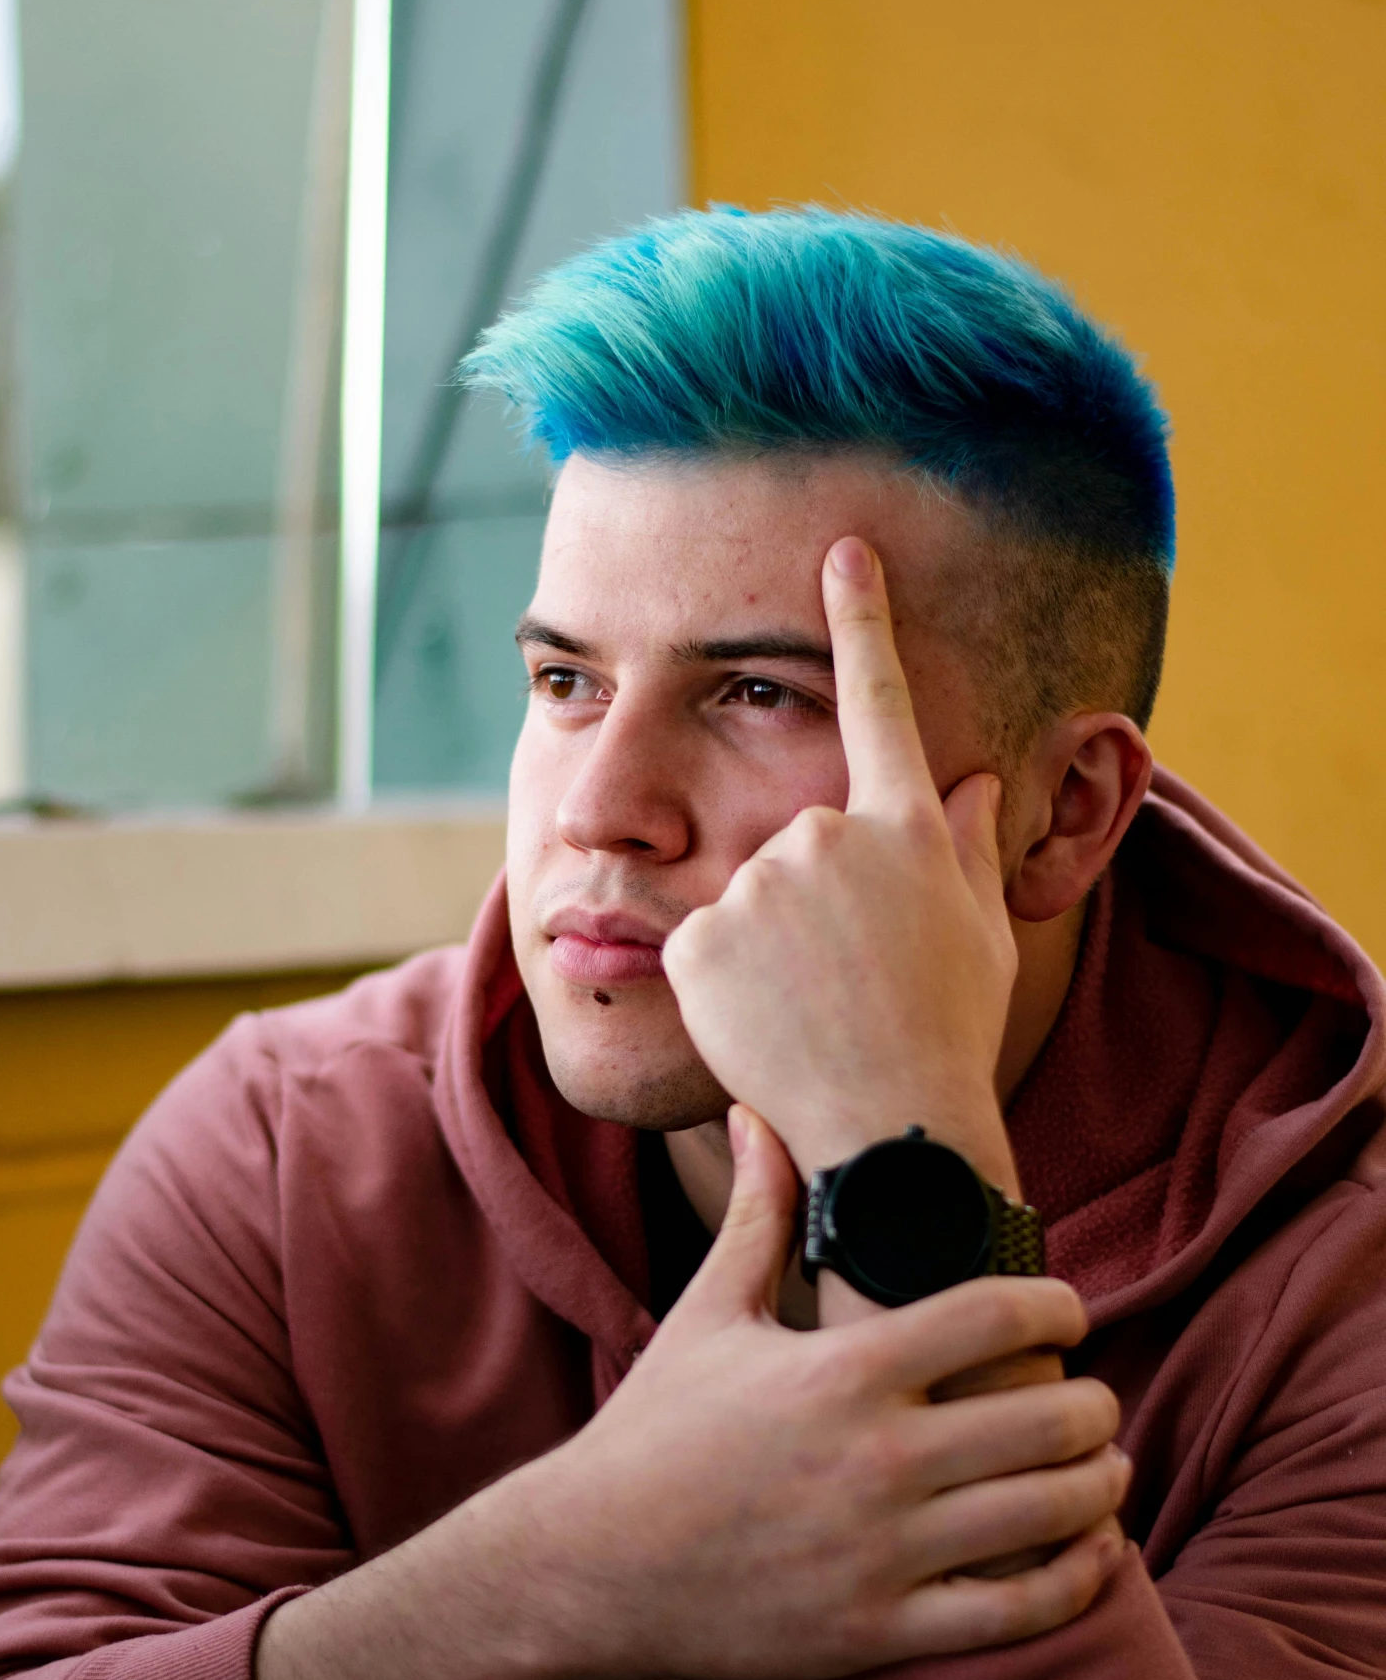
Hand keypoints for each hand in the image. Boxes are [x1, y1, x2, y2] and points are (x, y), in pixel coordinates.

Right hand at [532, 1108, 1125, 1679]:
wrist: (589, 1568)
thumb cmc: (652, 1434)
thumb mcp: (706, 1315)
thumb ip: (755, 1216)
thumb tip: (754, 1115)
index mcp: (843, 1369)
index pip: (999, 1314)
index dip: (1058, 1306)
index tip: (1068, 1313)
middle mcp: (877, 1456)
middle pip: (1050, 1417)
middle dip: (1092, 1404)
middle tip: (1090, 1400)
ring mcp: (884, 1550)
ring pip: (1052, 1512)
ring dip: (1098, 1485)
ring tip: (1101, 1467)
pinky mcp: (882, 1632)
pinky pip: (1019, 1612)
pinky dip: (1078, 1579)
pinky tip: (1091, 1551)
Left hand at [661, 536, 1016, 1187]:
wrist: (887, 1130)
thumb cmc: (945, 1038)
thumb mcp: (979, 938)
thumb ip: (970, 848)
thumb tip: (978, 780)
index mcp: (904, 828)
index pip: (881, 702)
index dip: (863, 621)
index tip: (844, 549)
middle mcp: (827, 836)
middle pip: (795, 838)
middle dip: (809, 897)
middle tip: (847, 976)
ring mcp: (760, 883)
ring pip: (744, 895)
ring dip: (765, 944)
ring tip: (807, 1008)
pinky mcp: (701, 937)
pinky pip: (700, 946)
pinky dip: (721, 983)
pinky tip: (762, 1022)